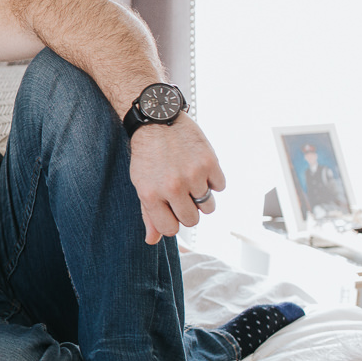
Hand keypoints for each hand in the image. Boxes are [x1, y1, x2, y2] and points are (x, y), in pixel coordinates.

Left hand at [128, 114, 225, 244]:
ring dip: (201, 195)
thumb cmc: (147, 155)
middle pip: (192, 220)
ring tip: (189, 177)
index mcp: (151, 195)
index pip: (171, 229)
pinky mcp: (210, 163)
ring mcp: (193, 175)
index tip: (171, 210)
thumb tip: (152, 241)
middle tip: (182, 193)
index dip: (173, 221)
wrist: (157, 120)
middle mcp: (172, 187)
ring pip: (208, 206)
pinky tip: (199, 166)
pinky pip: (220, 186)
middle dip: (189, 210)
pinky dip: (213, 180)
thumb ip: (149, 214)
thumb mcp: (141, 184)